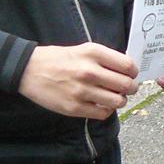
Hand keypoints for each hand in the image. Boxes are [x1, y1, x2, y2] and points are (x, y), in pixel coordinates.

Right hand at [17, 42, 137, 119]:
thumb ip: (105, 58)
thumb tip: (127, 70)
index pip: (128, 65)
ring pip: (117, 101)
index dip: (134, 72)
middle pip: (126, 85)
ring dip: (120, 101)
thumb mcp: (84, 49)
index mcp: (93, 53)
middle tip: (127, 89)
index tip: (131, 74)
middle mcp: (90, 71)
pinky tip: (102, 105)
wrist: (30, 70)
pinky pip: (102, 114)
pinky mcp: (74, 108)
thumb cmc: (59, 58)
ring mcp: (82, 91)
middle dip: (131, 88)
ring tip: (115, 98)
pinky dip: (106, 111)